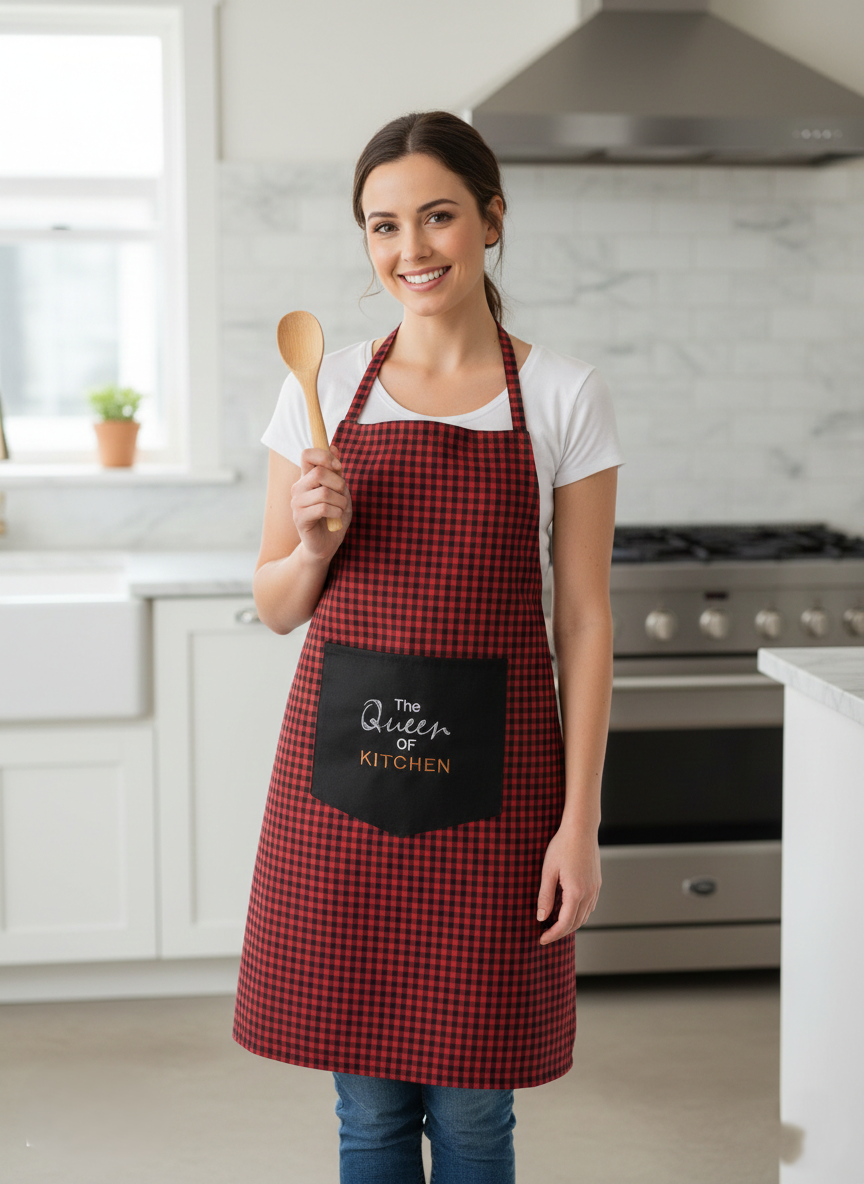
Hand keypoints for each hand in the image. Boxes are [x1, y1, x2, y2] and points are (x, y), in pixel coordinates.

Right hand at [291, 444, 351, 560]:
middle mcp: (298, 488)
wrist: (328, 544)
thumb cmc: (335, 516)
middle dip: (339, 483)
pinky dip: (336, 512)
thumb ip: (336, 471)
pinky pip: (323, 508)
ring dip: (340, 501)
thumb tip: (334, 446)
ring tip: (340, 509)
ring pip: (324, 492)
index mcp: (307, 478)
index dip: (324, 455)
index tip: (339, 466)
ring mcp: (296, 503)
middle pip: (318, 472)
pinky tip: (336, 517)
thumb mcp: (340, 491)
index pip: (307, 454)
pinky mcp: (300, 519)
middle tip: (342, 495)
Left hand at [536, 825, 600, 945]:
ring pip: (584, 916)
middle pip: (576, 923)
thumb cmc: (563, 846)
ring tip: (554, 924)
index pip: (564, 923)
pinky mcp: (597, 883)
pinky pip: (589, 906)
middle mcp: (589, 893)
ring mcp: (595, 889)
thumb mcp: (548, 871)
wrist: (581, 829)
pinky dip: (579, 914)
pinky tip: (567, 909)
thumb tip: (541, 917)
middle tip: (545, 934)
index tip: (541, 939)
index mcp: (576, 892)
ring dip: (570, 924)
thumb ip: (545, 896)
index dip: (552, 934)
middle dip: (560, 932)